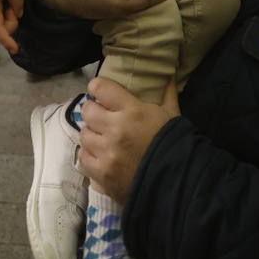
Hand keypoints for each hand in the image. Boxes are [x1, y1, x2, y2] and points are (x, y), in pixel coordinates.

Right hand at [0, 0, 24, 53]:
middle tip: (9, 6)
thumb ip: (17, 1)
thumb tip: (19, 14)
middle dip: (10, 23)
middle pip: (1, 32)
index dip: (6, 40)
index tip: (15, 49)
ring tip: (4, 4)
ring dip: (6, 21)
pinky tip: (1, 8)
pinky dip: (2, 21)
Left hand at [79, 76, 179, 203]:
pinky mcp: (101, 173)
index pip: (100, 88)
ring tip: (101, 138)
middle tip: (101, 117)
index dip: (98, 88)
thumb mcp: (172, 115)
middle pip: (88, 110)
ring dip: (92, 135)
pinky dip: (89, 155)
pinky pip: (83, 157)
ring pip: (84, 134)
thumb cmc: (174, 145)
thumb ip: (168, 93)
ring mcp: (106, 152)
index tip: (100, 92)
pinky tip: (99, 156)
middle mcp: (115, 129)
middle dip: (93, 112)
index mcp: (132, 111)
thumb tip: (169, 74)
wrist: (176, 184)